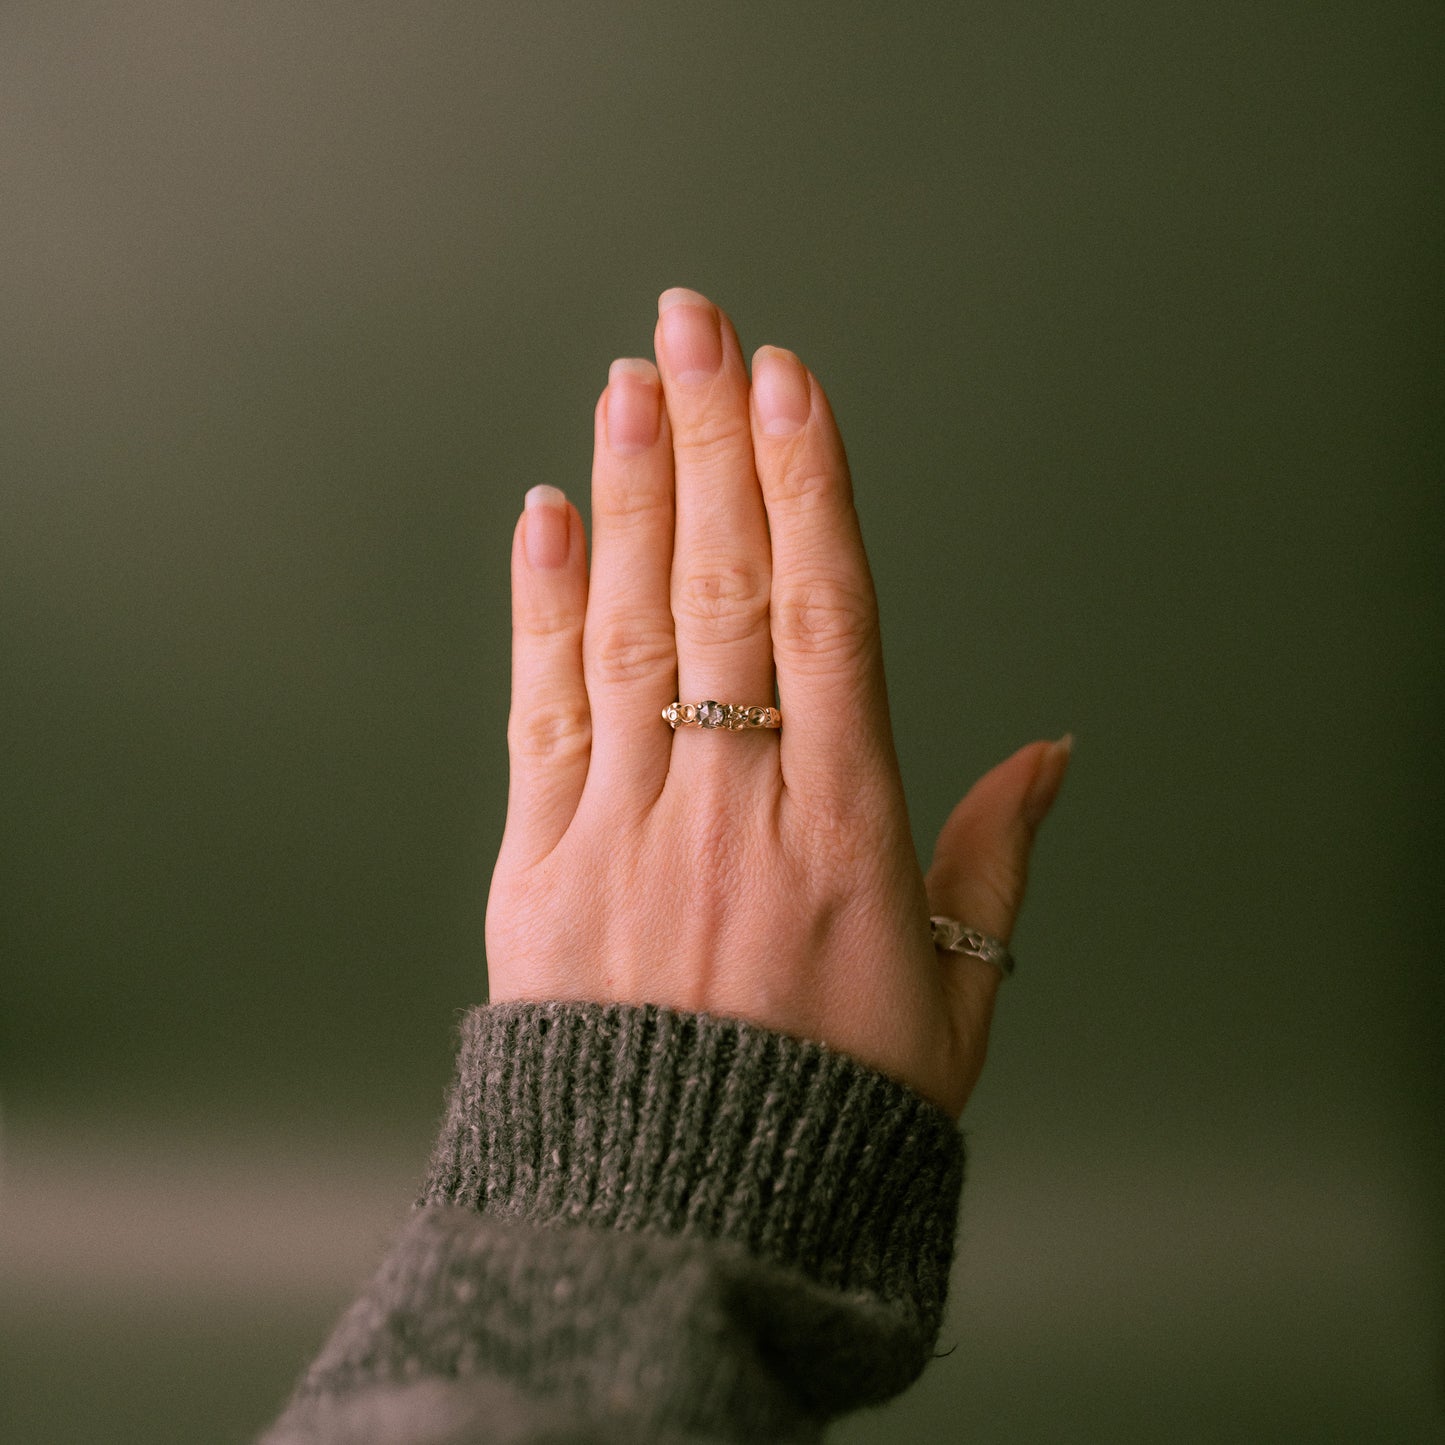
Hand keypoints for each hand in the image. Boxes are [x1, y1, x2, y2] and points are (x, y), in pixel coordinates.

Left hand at [484, 288, 1069, 1117]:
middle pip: (723, 586)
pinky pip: (541, 709)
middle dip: (711, 441)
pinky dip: (543, 607)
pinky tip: (547, 519)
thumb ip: (996, 860)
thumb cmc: (825, 1115)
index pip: (826, 613)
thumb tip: (1051, 753)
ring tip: (627, 387)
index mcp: (844, 829)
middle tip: (693, 325)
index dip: (806, 484)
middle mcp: (731, 806)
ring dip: (630, 493)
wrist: (679, 1220)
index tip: (788, 383)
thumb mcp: (955, 1000)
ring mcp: (624, 826)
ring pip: (630, 624)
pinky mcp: (538, 862)